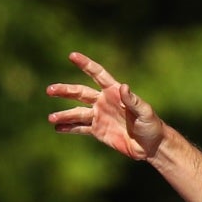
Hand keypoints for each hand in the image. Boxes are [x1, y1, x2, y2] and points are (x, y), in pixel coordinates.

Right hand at [48, 53, 166, 160]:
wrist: (151, 145)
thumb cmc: (151, 125)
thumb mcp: (145, 112)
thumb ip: (133, 100)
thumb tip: (124, 87)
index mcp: (114, 92)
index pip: (97, 75)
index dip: (86, 65)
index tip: (72, 55)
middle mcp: (103, 101)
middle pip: (80, 93)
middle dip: (65, 91)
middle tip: (50, 90)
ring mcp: (99, 116)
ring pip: (77, 113)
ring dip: (64, 115)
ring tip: (51, 118)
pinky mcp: (98, 131)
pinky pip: (80, 128)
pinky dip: (69, 128)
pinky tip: (58, 128)